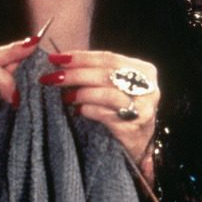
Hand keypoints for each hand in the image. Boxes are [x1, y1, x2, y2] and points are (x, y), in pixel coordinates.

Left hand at [40, 51, 158, 180]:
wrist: (139, 145)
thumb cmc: (123, 109)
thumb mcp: (116, 85)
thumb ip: (96, 72)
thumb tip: (62, 62)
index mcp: (143, 70)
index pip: (108, 58)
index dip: (80, 57)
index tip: (56, 58)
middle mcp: (147, 87)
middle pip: (105, 74)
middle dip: (75, 74)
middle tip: (53, 77)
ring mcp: (142, 108)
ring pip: (106, 94)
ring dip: (81, 93)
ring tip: (65, 96)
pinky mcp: (133, 128)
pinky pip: (105, 115)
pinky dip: (88, 110)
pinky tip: (77, 111)